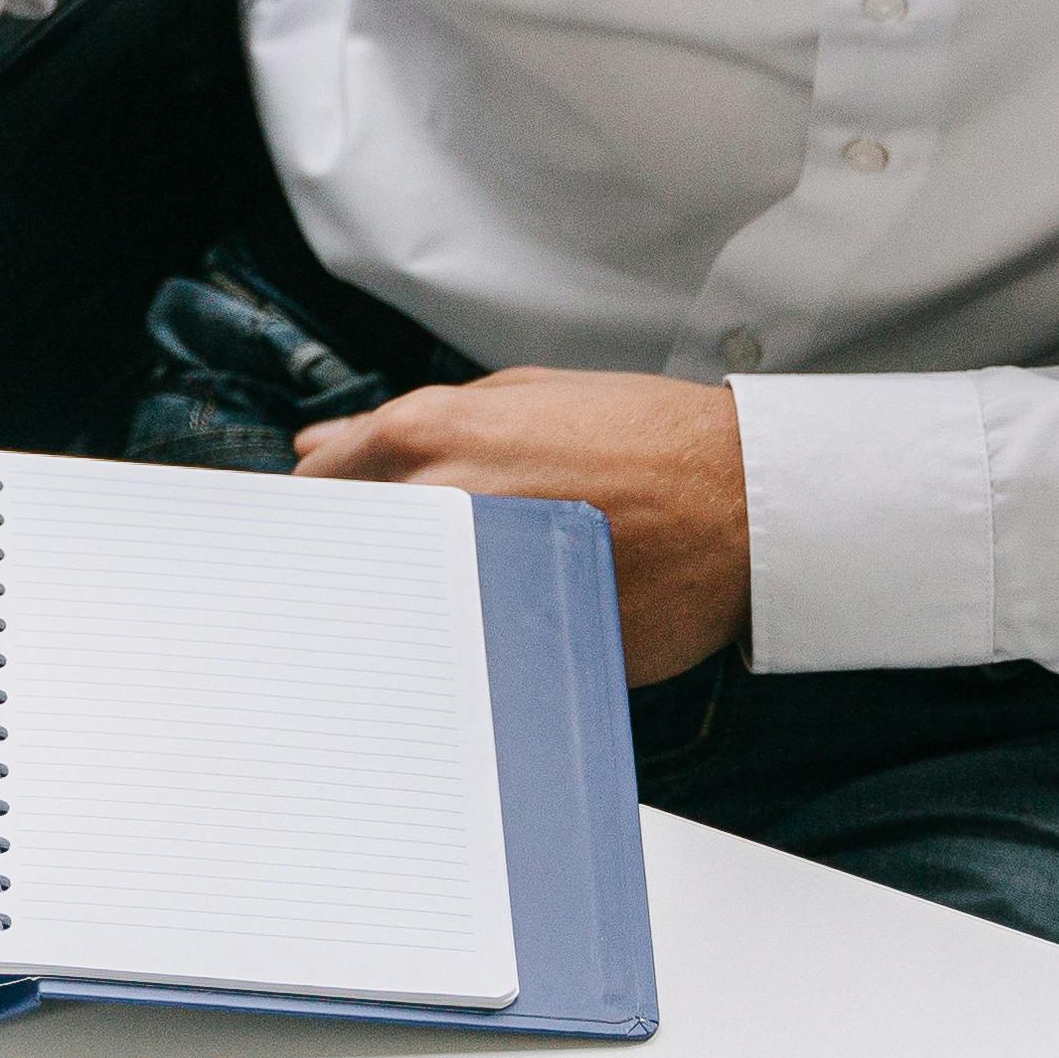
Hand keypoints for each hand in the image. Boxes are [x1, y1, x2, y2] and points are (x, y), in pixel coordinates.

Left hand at [296, 366, 750, 680]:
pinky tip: (497, 636)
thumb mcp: (519, 398)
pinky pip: (458, 659)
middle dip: (355, 568)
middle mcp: (439, 507)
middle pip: (344, 559)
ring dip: (405, 614)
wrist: (743, 499)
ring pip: (391, 615)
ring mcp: (473, 580)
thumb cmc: (642, 439)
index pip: (315, 495)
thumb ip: (408, 425)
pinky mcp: (513, 644)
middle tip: (393, 573)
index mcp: (430, 437)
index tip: (335, 536)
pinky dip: (462, 655)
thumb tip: (321, 449)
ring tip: (458, 600)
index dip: (320, 519)